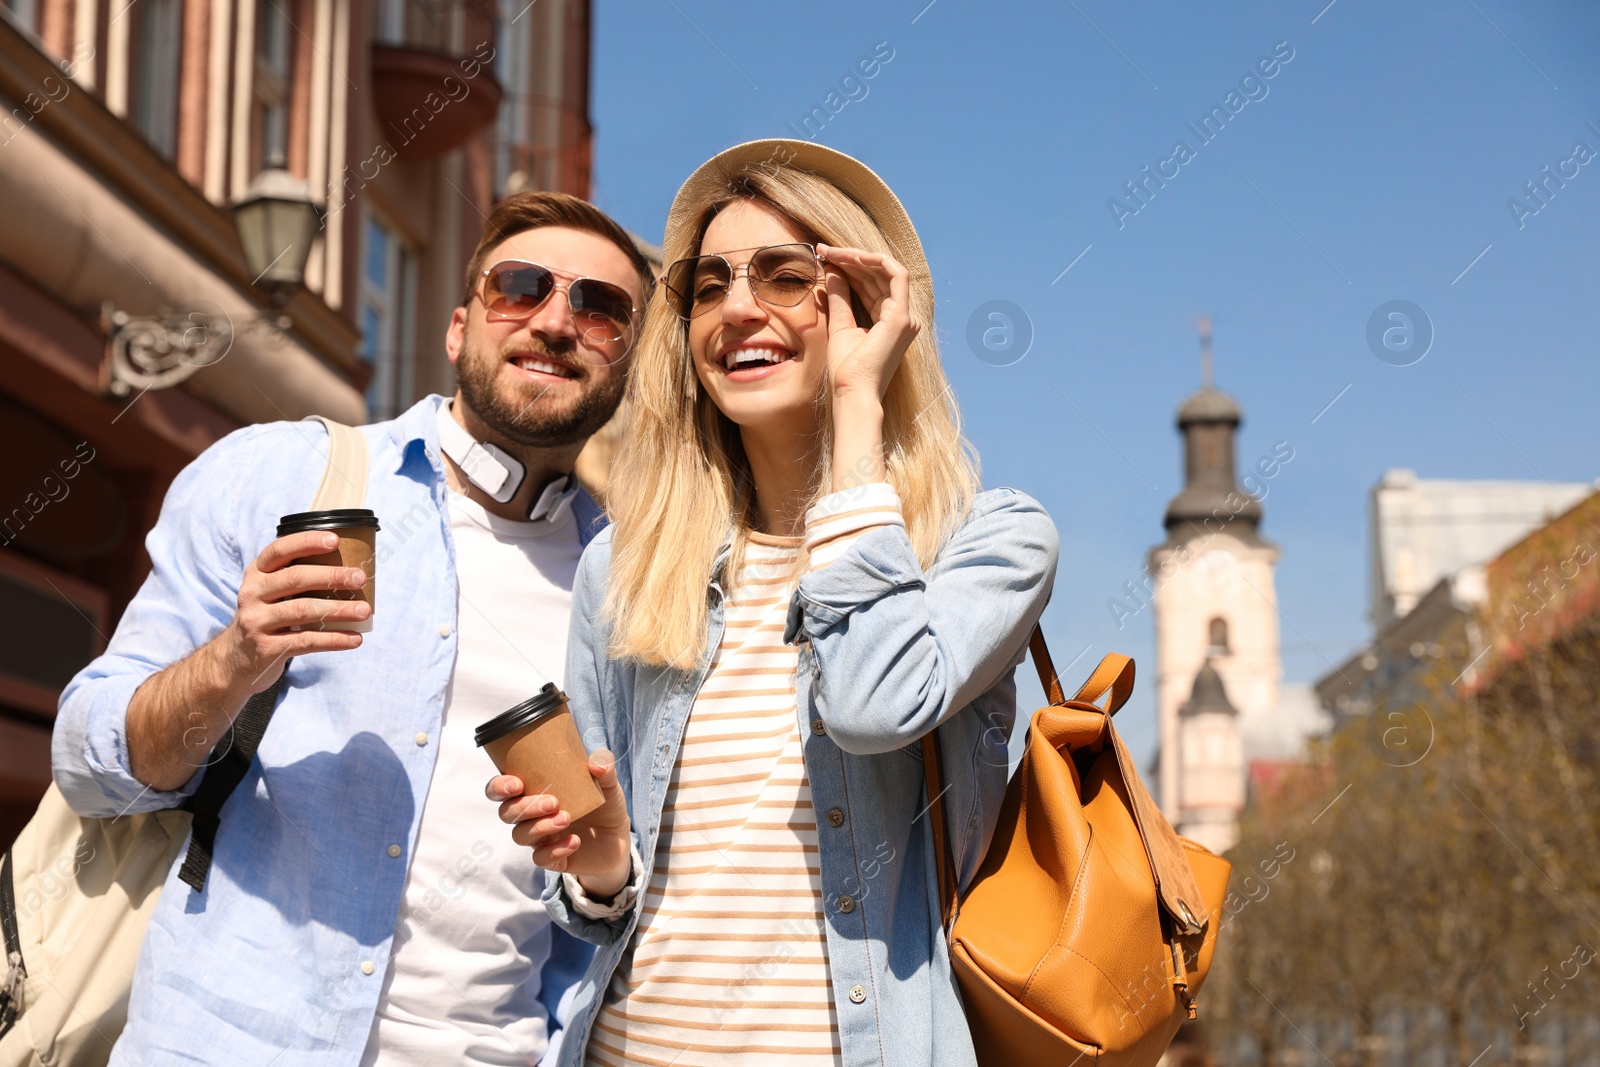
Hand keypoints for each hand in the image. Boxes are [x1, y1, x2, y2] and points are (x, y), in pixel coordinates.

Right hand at [211, 531, 370, 694]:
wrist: (235, 660)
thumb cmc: (267, 617)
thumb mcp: (270, 593)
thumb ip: (296, 579)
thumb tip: (351, 571)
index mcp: (256, 574)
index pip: (278, 550)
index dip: (306, 542)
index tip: (335, 540)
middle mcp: (252, 594)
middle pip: (294, 579)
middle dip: (331, 576)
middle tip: (360, 578)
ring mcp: (256, 622)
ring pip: (302, 610)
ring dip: (338, 610)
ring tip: (365, 610)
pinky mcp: (266, 648)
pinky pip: (306, 641)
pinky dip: (334, 639)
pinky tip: (355, 639)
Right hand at [488, 749, 633, 897]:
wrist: (618, 838)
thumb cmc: (603, 804)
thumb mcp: (607, 784)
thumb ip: (604, 770)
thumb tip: (597, 762)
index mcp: (534, 791)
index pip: (500, 789)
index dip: (499, 787)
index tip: (516, 784)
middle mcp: (530, 816)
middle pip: (506, 813)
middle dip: (524, 807)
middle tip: (553, 802)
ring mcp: (539, 838)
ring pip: (520, 836)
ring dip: (540, 826)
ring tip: (566, 818)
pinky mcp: (551, 859)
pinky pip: (541, 858)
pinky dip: (555, 850)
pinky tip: (574, 841)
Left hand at [818, 244, 919, 400]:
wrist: (852, 392)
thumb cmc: (846, 369)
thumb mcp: (840, 325)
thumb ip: (840, 297)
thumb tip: (832, 270)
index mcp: (889, 321)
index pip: (872, 284)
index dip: (850, 267)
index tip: (824, 257)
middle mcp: (903, 317)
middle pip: (879, 275)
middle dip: (852, 259)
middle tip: (824, 250)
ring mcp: (906, 316)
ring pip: (886, 271)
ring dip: (859, 257)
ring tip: (832, 252)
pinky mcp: (901, 317)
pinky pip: (896, 275)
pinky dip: (876, 261)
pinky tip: (853, 256)